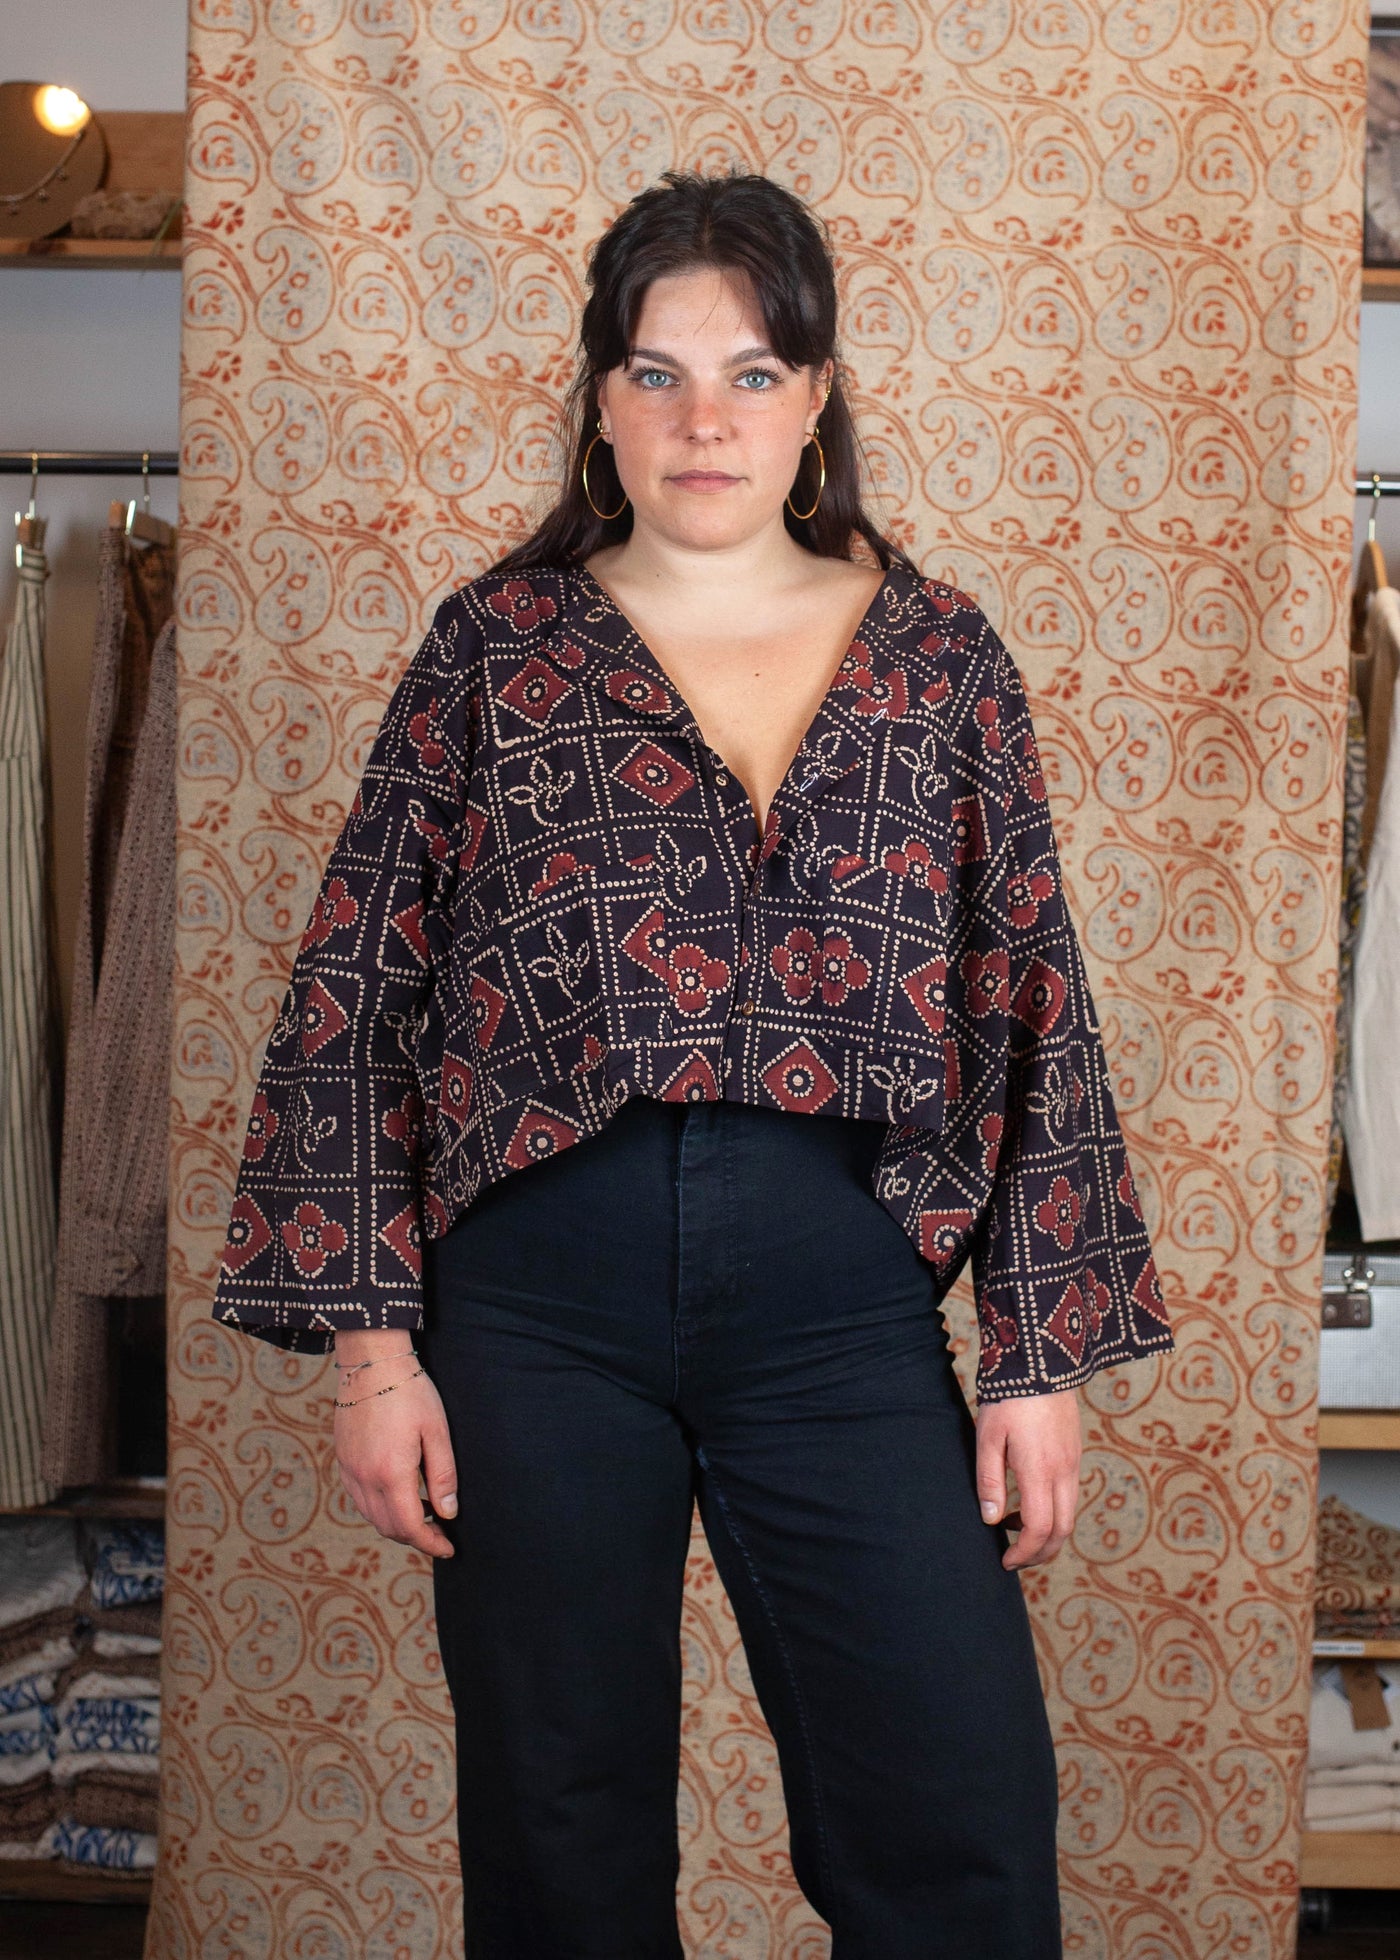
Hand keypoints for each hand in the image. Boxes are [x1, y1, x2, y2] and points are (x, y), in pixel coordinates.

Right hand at [332, 1339, 458, 1559]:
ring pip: (372, 1516)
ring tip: (425, 1514)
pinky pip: (360, 1499)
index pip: (410, 1526)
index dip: (431, 1543)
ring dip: (397, 1525)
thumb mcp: (437, 1430)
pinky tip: (400, 1495)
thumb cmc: (410, 1391)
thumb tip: (448, 1513)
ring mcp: (349, 1470)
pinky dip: (380, 1509)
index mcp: (391, 1473)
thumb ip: (442, 1475)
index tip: (449, 1548)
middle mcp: (364, 1477)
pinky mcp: (343, 1460)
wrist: (371, 1362)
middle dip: (416, 1538)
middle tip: (441, 1533)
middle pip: (389, 1527)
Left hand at [975, 1385, 1081, 1570]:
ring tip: (1017, 1534)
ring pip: (1069, 1515)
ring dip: (1048, 1534)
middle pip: (1062, 1531)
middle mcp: (1064, 1471)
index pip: (1040, 1529)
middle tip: (1014, 1559)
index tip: (1005, 1561)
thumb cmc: (1008, 1399)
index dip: (1024, 1552)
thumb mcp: (989, 1437)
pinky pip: (1069, 1496)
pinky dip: (1054, 1513)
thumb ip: (989, 1480)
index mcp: (1040, 1470)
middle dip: (1040, 1553)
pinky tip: (1029, 1505)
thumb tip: (991, 1519)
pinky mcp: (1074, 1453)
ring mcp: (1073, 1462)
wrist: (1042, 1363)